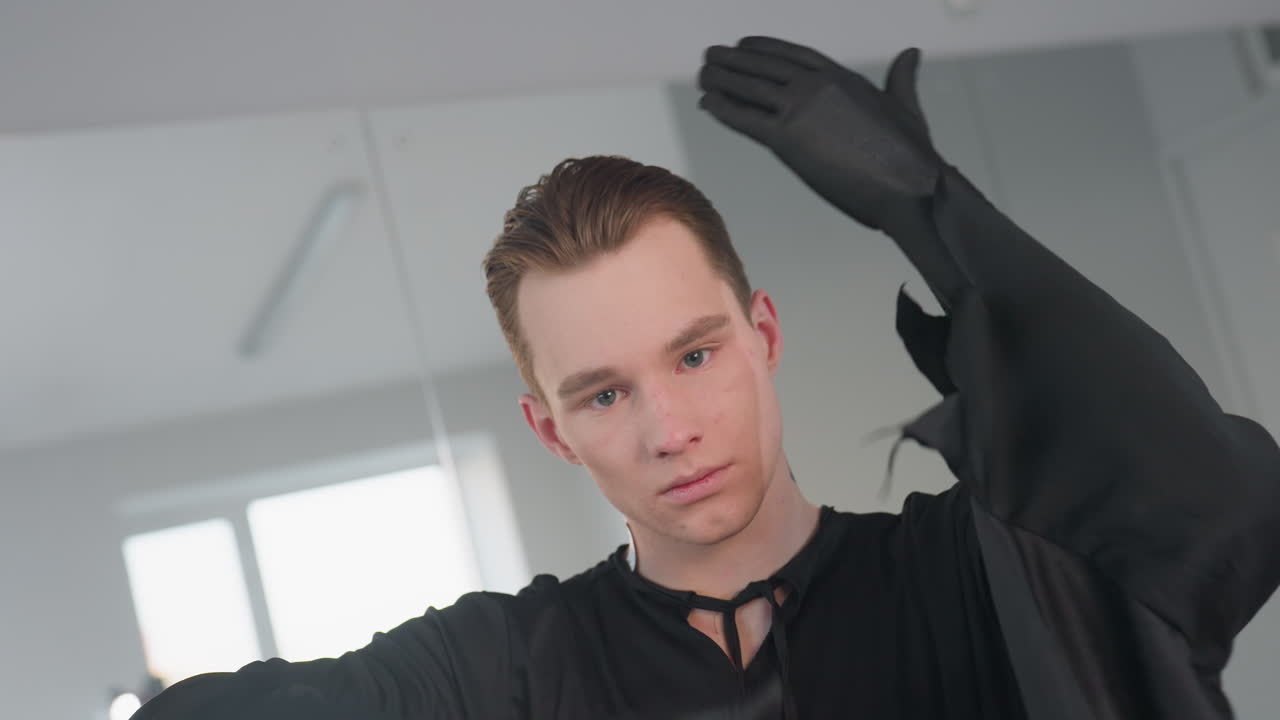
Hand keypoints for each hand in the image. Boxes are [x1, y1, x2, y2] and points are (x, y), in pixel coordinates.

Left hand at [698, 37, 943, 230]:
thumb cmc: (911, 155)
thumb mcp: (906, 104)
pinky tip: (708, 103)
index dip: (765, 49)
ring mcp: (801, 110)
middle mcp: (818, 87)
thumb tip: (910, 54)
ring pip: (751, 88)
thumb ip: (901, 78)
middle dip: (735, 61)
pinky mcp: (789, 140)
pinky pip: (747, 119)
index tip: (745, 45)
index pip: (793, 56)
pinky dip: (724, 109)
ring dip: (722, 80)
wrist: (908, 184)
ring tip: (703, 75)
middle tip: (713, 57)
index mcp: (843, 78)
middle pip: (765, 67)